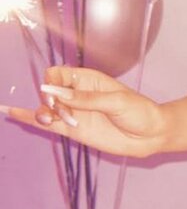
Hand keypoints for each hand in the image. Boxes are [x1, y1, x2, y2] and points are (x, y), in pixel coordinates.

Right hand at [2, 65, 167, 157]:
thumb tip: (55, 92)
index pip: (57, 73)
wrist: (151, 135)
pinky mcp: (74, 130)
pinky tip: (12, 113)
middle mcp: (77, 94)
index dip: (51, 83)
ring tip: (53, 122)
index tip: (57, 97)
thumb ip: (86, 99)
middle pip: (48, 91)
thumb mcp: (116, 102)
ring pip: (46, 109)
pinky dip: (30, 119)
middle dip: (50, 103)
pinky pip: (48, 124)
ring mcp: (74, 112)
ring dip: (43, 114)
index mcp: (88, 79)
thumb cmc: (140, 112)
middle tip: (67, 115)